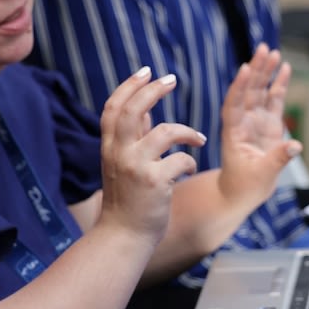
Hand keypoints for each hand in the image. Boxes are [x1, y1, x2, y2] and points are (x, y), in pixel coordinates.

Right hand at [97, 67, 205, 240]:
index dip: (129, 86)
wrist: (124, 237)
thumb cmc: (127, 200)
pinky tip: (189, 169)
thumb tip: (146, 109)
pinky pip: (181, 160)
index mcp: (109, 147)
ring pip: (166, 132)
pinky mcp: (155, 183)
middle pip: (133, 110)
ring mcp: (136, 167)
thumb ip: (135, 137)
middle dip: (154, 90)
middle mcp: (119, 154)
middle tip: (172, 79)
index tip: (147, 71)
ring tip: (198, 139)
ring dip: (187, 132)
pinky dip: (190, 162)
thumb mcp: (124, 164)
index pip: (113, 108)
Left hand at [216, 44, 301, 211]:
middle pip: (248, 91)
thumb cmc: (244, 186)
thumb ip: (278, 159)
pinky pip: (274, 100)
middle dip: (255, 70)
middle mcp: (243, 122)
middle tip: (264, 49)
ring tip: (273, 52)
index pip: (234, 105)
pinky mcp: (269, 125)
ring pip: (260, 91)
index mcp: (233, 132)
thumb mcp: (261, 175)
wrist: (240, 194)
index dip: (239, 87)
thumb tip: (296, 145)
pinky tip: (285, 68)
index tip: (244, 69)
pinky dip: (279, 85)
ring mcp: (256, 121)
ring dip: (265, 72)